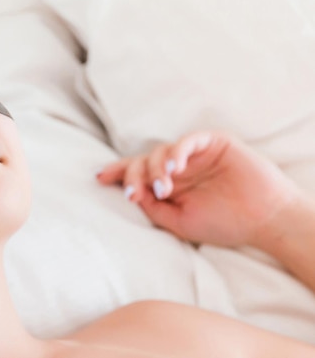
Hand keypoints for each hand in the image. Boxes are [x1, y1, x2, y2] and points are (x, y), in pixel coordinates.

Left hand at [97, 131, 303, 248]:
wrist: (264, 220)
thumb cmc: (223, 223)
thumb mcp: (179, 223)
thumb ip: (154, 208)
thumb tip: (130, 193)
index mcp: (169, 185)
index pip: (137, 174)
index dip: (118, 173)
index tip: (99, 178)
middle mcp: (178, 168)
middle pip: (142, 161)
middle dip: (133, 175)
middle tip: (133, 193)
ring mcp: (194, 154)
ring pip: (160, 151)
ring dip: (155, 169)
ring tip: (163, 188)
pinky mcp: (212, 143)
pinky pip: (187, 140)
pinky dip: (177, 151)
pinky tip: (175, 167)